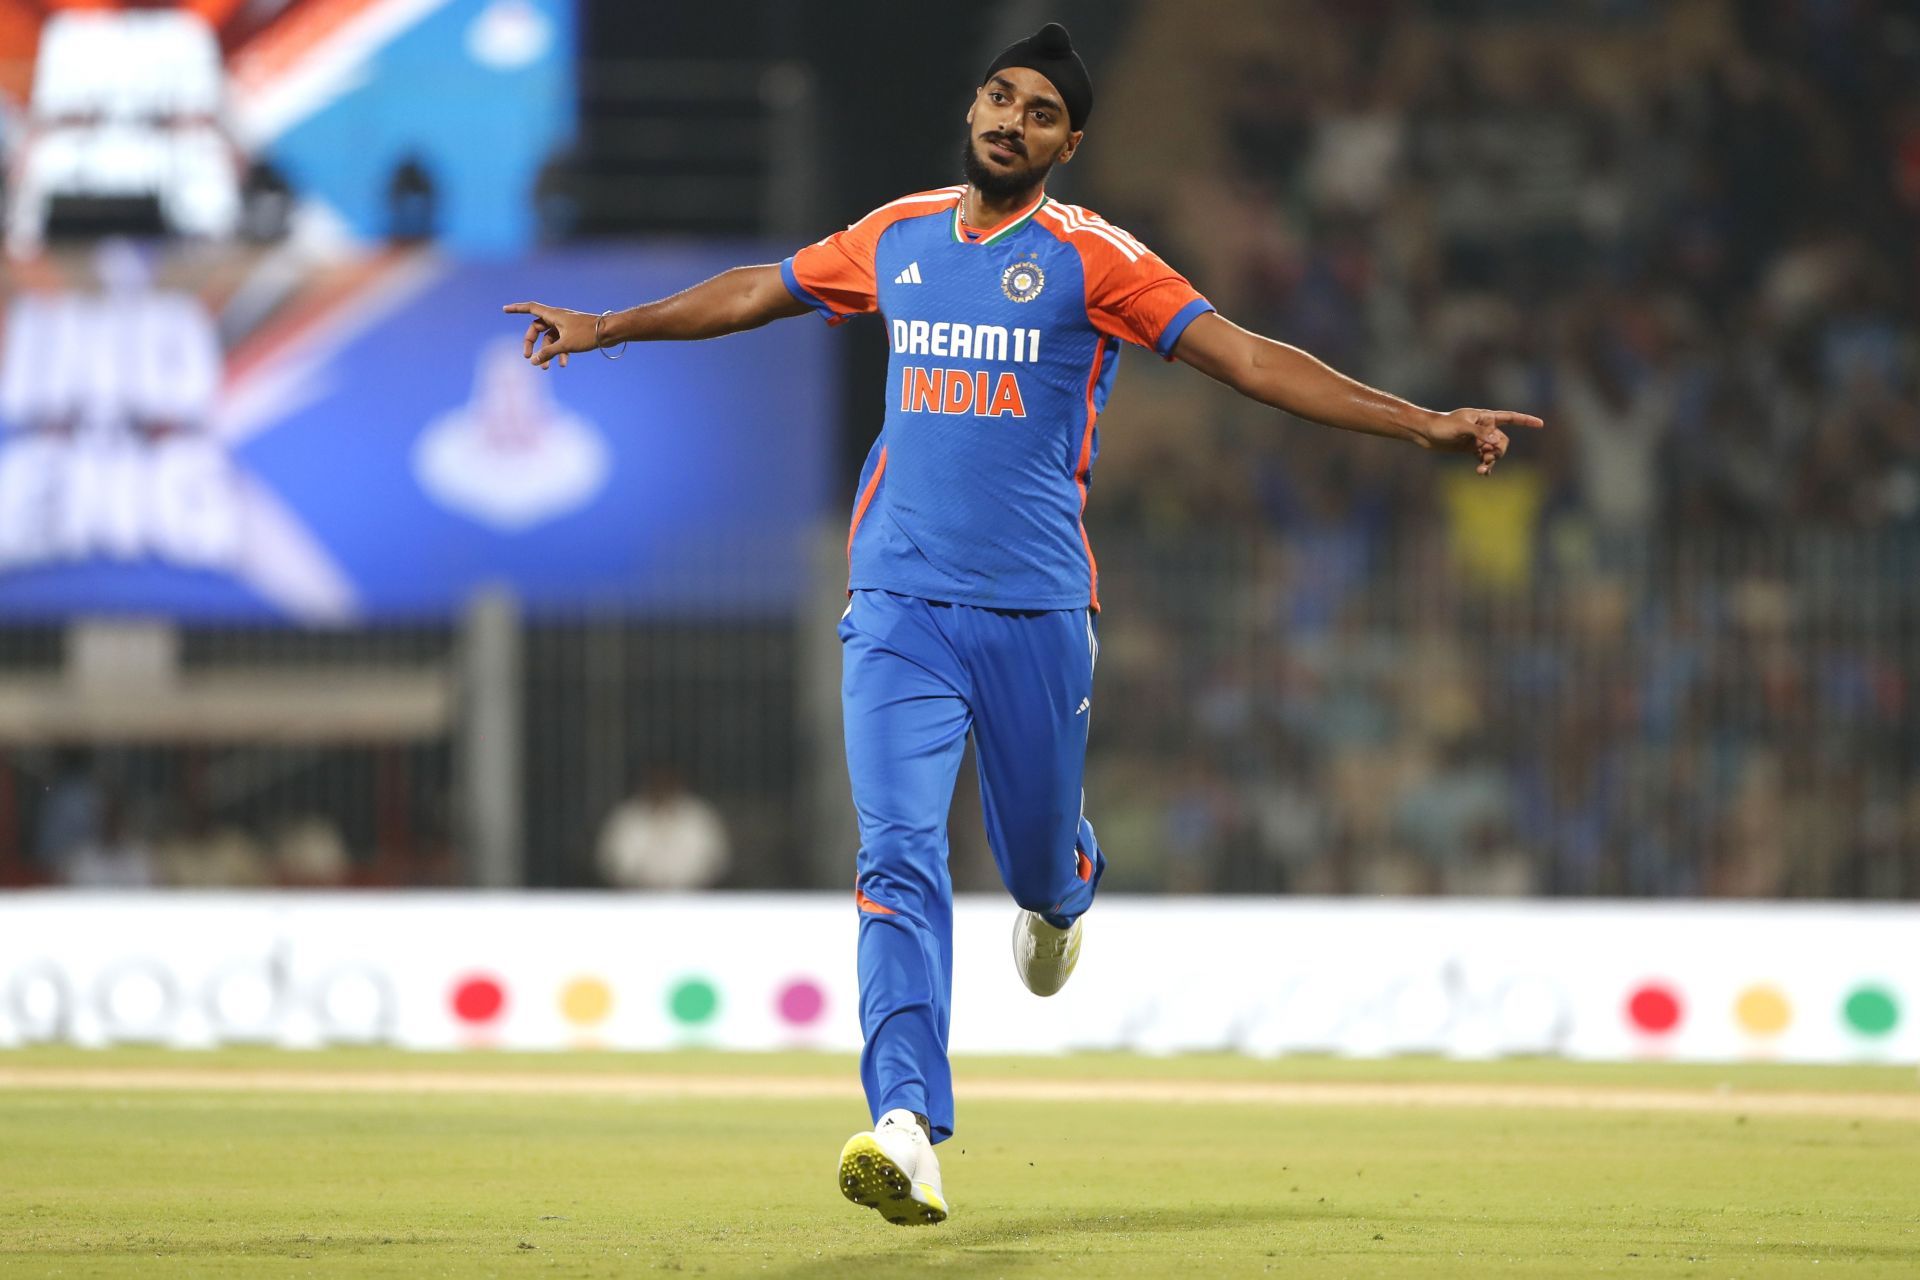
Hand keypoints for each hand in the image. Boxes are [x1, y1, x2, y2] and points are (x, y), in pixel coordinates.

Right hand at [501, 301, 600, 368]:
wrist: (610, 332)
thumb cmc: (588, 334)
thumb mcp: (565, 345)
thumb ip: (547, 353)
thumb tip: (532, 361)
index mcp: (554, 314)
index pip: (530, 308)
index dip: (517, 308)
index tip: (504, 309)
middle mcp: (558, 317)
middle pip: (537, 328)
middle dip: (531, 343)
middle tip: (527, 357)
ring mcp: (565, 325)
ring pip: (549, 338)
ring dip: (546, 352)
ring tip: (545, 368)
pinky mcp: (573, 333)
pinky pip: (561, 342)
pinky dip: (560, 352)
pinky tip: (564, 364)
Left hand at [1419, 408, 1544, 474]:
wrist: (1427, 433)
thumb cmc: (1442, 426)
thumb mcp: (1461, 427)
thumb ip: (1480, 433)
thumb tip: (1495, 441)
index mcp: (1485, 417)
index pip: (1510, 417)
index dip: (1525, 421)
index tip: (1541, 424)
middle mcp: (1485, 427)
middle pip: (1502, 441)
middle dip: (1497, 451)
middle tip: (1485, 457)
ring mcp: (1479, 439)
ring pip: (1494, 451)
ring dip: (1490, 460)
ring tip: (1480, 469)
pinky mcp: (1472, 448)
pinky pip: (1485, 458)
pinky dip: (1485, 465)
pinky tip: (1483, 473)